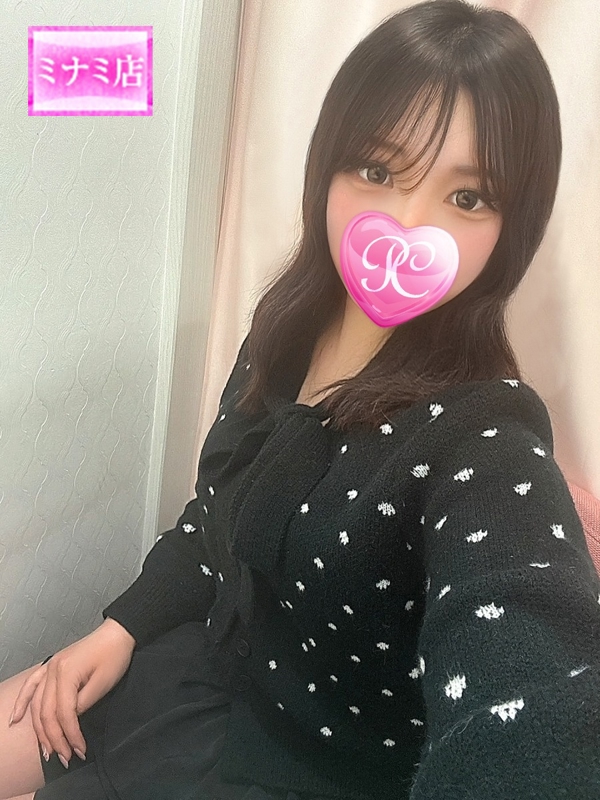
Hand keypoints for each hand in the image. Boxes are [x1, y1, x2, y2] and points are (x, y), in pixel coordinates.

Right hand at [9, 618, 135, 766]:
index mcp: (67, 672)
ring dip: (40, 730)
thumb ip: (83, 704)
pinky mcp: (51, 666)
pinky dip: (21, 703)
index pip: (64, 713)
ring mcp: (49, 667)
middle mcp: (52, 669)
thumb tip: (71, 721)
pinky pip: (30, 686)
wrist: (117, 633)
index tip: (80, 751)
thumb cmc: (114, 656)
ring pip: (37, 705)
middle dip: (55, 739)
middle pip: (47, 712)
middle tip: (65, 758)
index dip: (71, 735)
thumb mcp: (103, 683)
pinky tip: (14, 719)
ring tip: (47, 751)